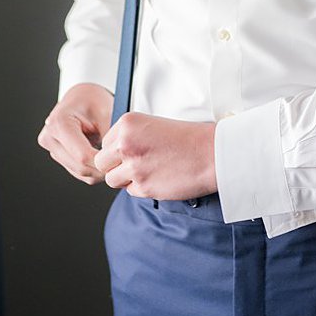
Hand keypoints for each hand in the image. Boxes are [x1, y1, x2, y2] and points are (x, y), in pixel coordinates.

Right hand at [38, 82, 113, 184]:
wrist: (82, 97)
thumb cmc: (93, 100)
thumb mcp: (106, 112)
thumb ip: (109, 135)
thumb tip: (116, 158)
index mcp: (59, 124)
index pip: (82, 155)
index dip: (103, 162)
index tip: (119, 161)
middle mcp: (50, 138)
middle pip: (79, 167)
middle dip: (101, 168)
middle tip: (121, 162)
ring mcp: (52, 148)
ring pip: (79, 172)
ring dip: (97, 170)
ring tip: (112, 157)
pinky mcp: (57, 155)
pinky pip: (77, 171)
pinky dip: (92, 169)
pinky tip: (103, 158)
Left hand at [94, 113, 217, 201]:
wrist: (213, 152)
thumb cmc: (190, 138)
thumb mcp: (155, 125)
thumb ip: (130, 137)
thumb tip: (113, 154)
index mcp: (128, 124)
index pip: (105, 142)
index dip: (118, 150)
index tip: (134, 151)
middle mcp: (126, 144)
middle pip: (102, 162)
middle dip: (115, 166)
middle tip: (136, 164)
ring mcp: (134, 166)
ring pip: (112, 179)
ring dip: (127, 179)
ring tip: (149, 170)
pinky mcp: (143, 186)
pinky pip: (130, 191)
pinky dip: (142, 187)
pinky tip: (159, 177)